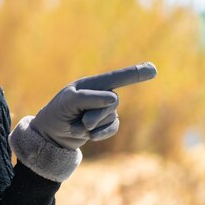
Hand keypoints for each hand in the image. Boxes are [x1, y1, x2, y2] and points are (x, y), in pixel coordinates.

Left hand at [30, 62, 156, 149]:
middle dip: (95, 114)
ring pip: (111, 117)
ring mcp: (104, 109)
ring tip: (77, 125)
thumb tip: (114, 98)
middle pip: (113, 102)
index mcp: (90, 84)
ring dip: (92, 125)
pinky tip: (88, 136)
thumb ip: (89, 98)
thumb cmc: (57, 114)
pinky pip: (113, 128)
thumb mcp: (67, 103)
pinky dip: (100, 134)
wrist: (51, 135)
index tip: (153, 68)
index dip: (134, 73)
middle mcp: (100, 94)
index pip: (116, 77)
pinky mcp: (105, 124)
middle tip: (79, 120)